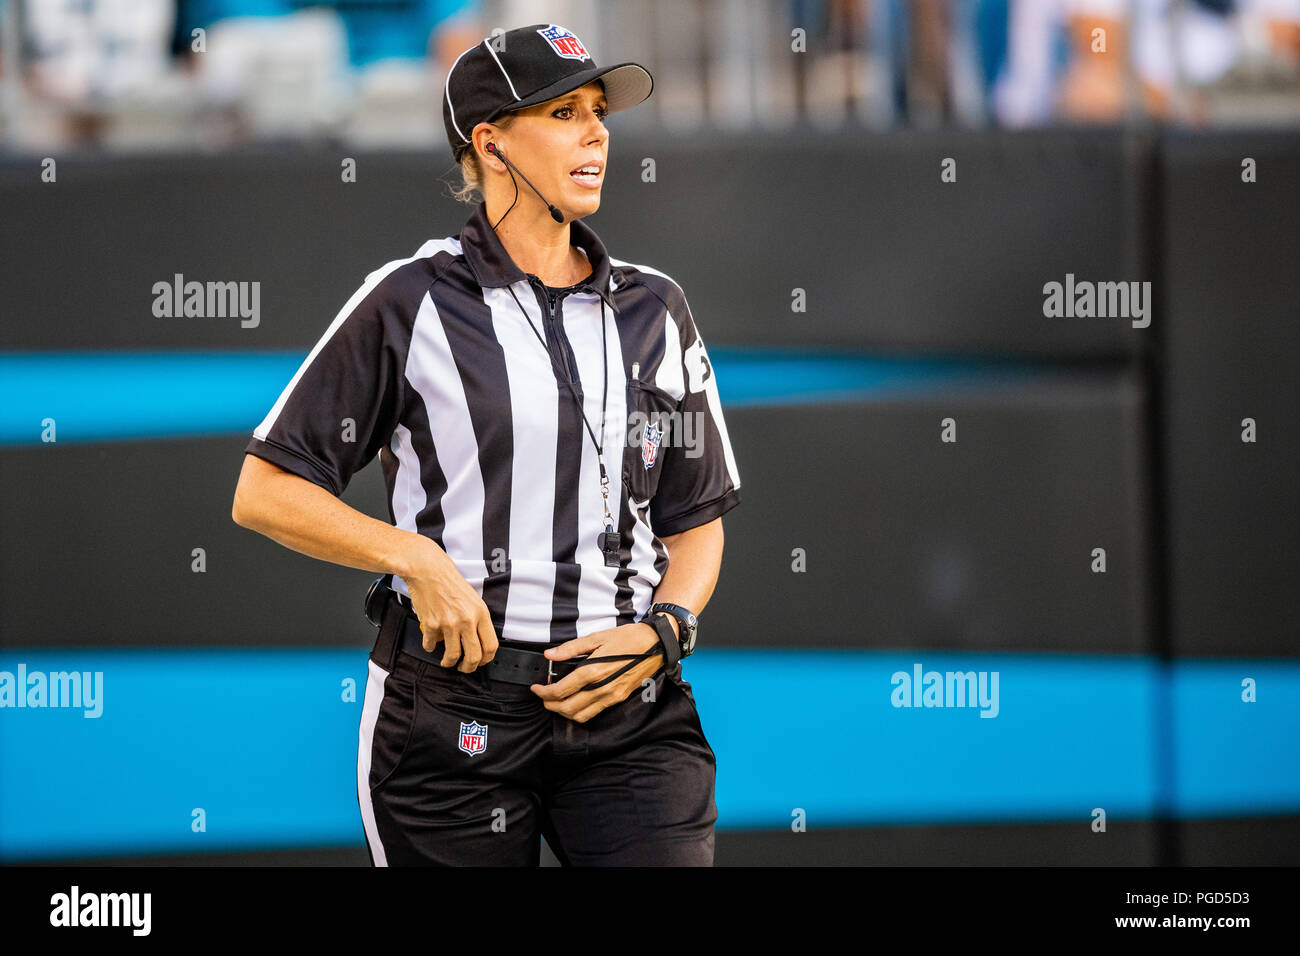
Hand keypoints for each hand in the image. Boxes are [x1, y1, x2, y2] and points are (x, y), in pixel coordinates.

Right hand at [404, 544, 498, 672]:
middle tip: (464, 667)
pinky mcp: (432, 625)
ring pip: (452, 656)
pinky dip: (430, 647)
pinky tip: (431, 643)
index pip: (491, 645)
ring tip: (447, 661)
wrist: (428, 570)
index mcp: (481, 613)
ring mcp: (449, 624)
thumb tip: (478, 641)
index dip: (486, 659)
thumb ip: (477, 619)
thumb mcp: (473, 599)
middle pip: (474, 656)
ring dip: (449, 662)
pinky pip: (431, 645)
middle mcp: (467, 620)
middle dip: (468, 667)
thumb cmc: (450, 581)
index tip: (480, 662)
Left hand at [530, 623, 664, 722]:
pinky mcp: (619, 698)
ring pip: (580, 715)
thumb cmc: (628, 638)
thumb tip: (550, 655)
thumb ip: (571, 648)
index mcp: (594, 671)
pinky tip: (575, 701)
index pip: (561, 691)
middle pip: (568, 708)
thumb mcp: (598, 637)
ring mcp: (612, 696)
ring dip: (564, 712)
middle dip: (550, 705)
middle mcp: (602, 688)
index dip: (543, 692)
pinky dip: (579, 712)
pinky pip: (594, 712)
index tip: (536, 688)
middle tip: (542, 697)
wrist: (656, 645)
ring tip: (556, 701)